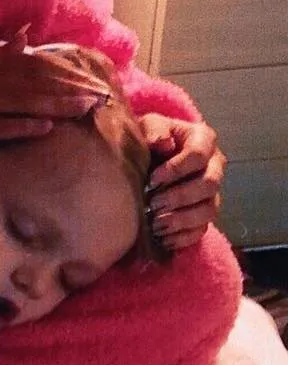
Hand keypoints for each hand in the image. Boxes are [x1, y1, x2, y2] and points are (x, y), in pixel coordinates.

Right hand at [0, 34, 110, 144]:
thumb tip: (25, 35)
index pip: (31, 63)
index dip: (62, 70)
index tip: (89, 77)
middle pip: (33, 81)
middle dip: (69, 87)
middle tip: (100, 96)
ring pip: (21, 101)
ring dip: (55, 104)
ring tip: (85, 109)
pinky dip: (21, 126)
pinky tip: (46, 128)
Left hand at [140, 114, 224, 250]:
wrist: (149, 155)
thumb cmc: (150, 137)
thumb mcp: (148, 125)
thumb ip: (154, 129)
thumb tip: (162, 142)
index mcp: (204, 140)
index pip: (199, 156)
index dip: (177, 169)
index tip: (152, 179)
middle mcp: (215, 167)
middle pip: (209, 185)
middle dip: (179, 196)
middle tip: (153, 203)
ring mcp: (212, 193)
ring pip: (208, 211)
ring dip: (181, 220)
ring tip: (156, 224)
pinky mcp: (204, 214)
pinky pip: (202, 230)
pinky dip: (183, 237)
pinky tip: (163, 239)